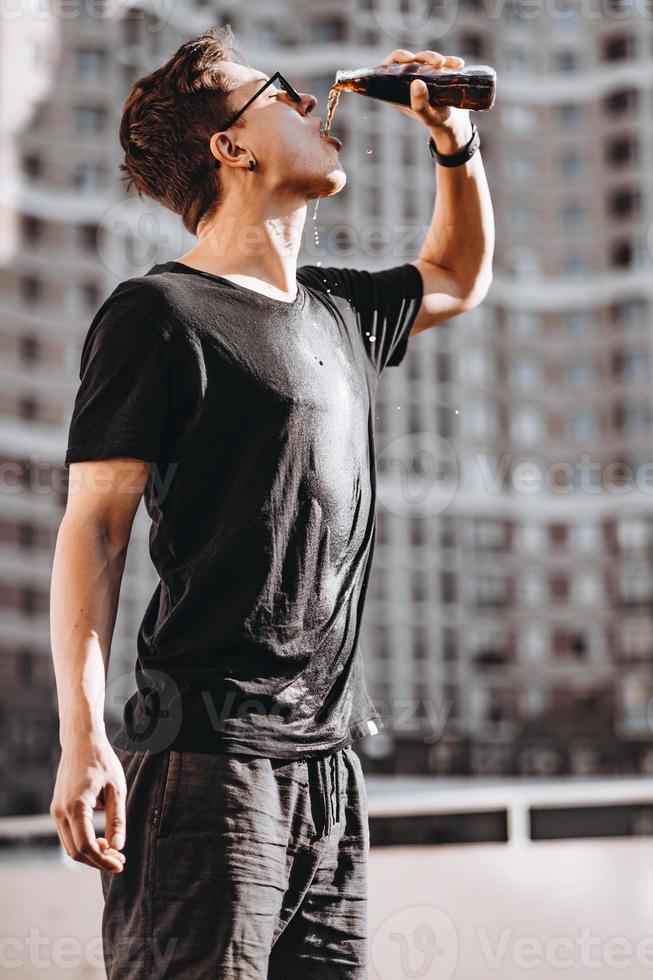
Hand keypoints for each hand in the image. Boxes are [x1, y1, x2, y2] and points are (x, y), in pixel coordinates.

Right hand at [50, 736, 126, 872]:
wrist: (81, 741)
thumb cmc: (102, 761)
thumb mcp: (116, 789)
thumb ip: (117, 819)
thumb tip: (118, 847)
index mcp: (75, 807)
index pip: (86, 846)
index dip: (103, 860)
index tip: (120, 864)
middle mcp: (60, 812)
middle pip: (76, 851)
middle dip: (97, 861)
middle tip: (120, 861)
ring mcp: (56, 811)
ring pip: (70, 846)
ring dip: (91, 854)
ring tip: (114, 852)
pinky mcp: (58, 808)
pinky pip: (68, 835)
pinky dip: (84, 843)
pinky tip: (102, 841)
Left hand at [379, 48, 473, 151]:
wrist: (454, 123)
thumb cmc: (437, 121)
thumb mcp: (428, 116)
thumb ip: (420, 105)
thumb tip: (416, 83)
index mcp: (398, 91)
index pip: (388, 69)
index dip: (395, 58)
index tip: (408, 58)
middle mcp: (408, 82)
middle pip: (410, 59)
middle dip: (423, 57)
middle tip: (436, 62)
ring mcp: (423, 76)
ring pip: (425, 58)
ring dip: (435, 58)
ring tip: (444, 64)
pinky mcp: (437, 73)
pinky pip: (442, 62)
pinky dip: (450, 61)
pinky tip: (459, 64)